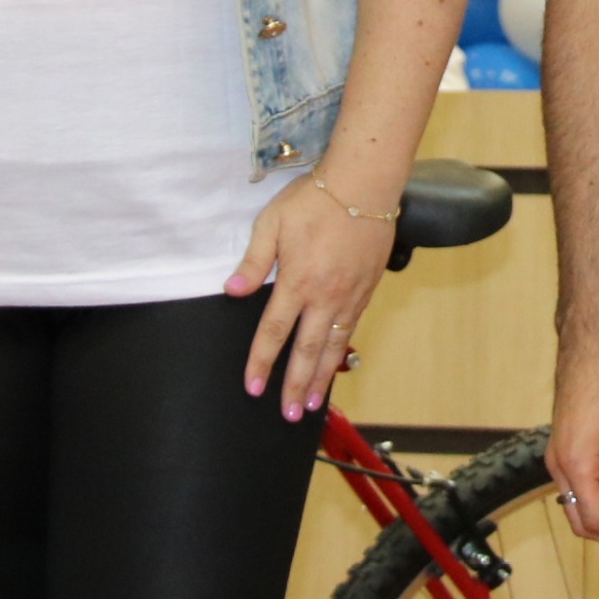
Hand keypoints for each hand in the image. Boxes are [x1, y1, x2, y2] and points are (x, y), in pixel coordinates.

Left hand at [229, 173, 395, 419]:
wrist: (365, 184)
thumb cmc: (315, 199)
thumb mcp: (272, 223)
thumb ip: (252, 261)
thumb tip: (231, 291)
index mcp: (297, 282)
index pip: (274, 332)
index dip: (262, 362)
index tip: (254, 387)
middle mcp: (325, 296)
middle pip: (307, 351)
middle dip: (294, 385)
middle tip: (288, 414)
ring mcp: (349, 296)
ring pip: (333, 347)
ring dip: (321, 378)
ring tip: (311, 403)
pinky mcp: (367, 289)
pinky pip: (351, 329)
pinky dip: (342, 352)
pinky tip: (336, 364)